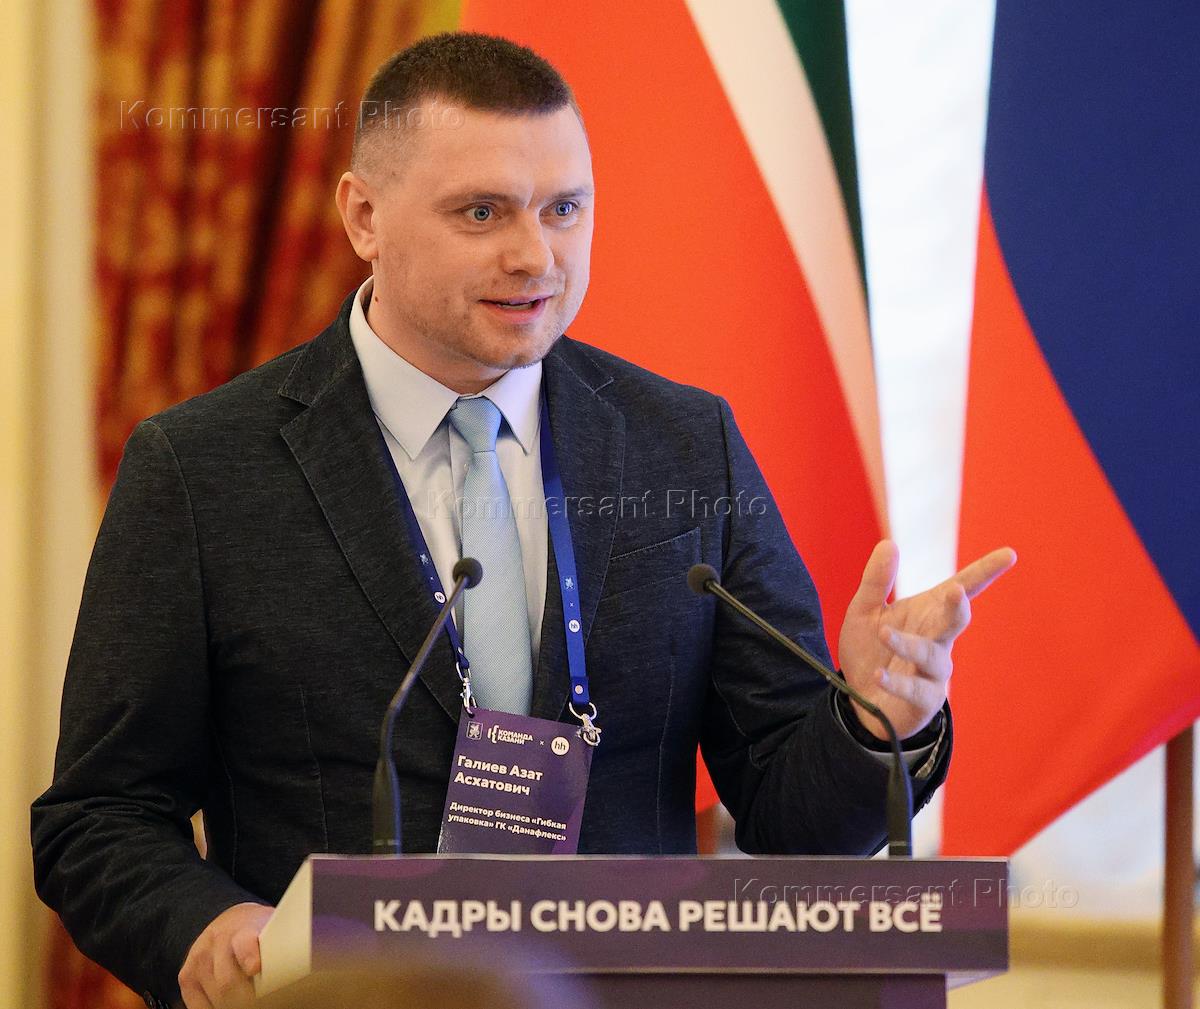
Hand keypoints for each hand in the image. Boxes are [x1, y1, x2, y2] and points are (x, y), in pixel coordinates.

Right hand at [179, 901, 273, 1008]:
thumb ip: (279, 947)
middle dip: (249, 999)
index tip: (255, 967)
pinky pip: (199, 1006)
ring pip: (217, 997)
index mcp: (244, 928)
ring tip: (254, 1002)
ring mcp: (199, 958)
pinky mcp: (187, 976)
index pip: (244, 942)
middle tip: (267, 1003)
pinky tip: (230, 1004)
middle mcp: (217, 941)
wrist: (230, 922)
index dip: (249, 956)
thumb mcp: (273, 930)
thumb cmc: (258, 932)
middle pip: (228, 982)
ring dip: (235, 1005)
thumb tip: (298, 968)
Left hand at [838, 540, 1015, 740]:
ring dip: (908, 644)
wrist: (859, 700)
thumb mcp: (865, 611)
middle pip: (955, 621)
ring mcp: (933, 671)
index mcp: (929, 612)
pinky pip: (914, 689)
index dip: (985, 572)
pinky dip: (896, 682)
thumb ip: (877, 580)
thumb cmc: (869, 649)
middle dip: (956, 608)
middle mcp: (937, 639)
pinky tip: (879, 675)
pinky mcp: (923, 700)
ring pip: (930, 656)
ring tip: (884, 634)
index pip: (962, 588)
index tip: (1009, 554)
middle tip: (955, 592)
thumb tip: (889, 543)